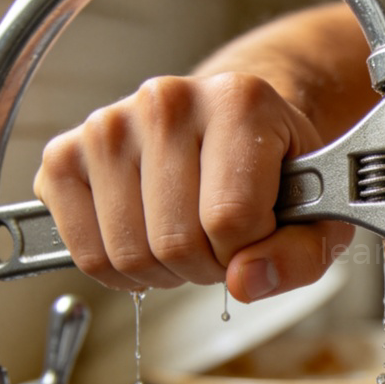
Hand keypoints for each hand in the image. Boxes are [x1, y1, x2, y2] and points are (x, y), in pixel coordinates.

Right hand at [33, 70, 353, 300]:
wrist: (239, 126)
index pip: (231, 219)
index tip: (259, 233)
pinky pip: (84, 252)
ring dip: (165, 271)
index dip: (249, 251)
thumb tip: (243, 283)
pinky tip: (147, 238)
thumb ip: (298, 256)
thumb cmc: (278, 172)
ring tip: (189, 236)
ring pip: (128, 254)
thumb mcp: (319, 217)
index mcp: (239, 102)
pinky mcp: (65, 155)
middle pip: (176, 242)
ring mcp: (108, 124)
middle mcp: (166, 100)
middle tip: (223, 242)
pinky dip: (119, 269)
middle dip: (207, 265)